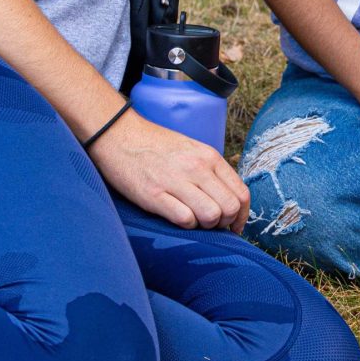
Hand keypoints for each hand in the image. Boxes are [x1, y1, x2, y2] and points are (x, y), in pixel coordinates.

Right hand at [90, 110, 251, 230]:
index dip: (241, 216)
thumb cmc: (155, 145)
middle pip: (230, 208)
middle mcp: (196, 168)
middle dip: (225, 223)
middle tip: (211, 225)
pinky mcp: (154, 194)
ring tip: (193, 220)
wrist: (118, 134)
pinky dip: (185, 225)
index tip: (234, 225)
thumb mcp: (192, 150)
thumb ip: (211, 171)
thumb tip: (227, 199)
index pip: (241, 193)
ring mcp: (175, 181)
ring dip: (205, 226)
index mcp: (209, 157)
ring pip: (211, 216)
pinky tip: (176, 218)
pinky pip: (184, 219)